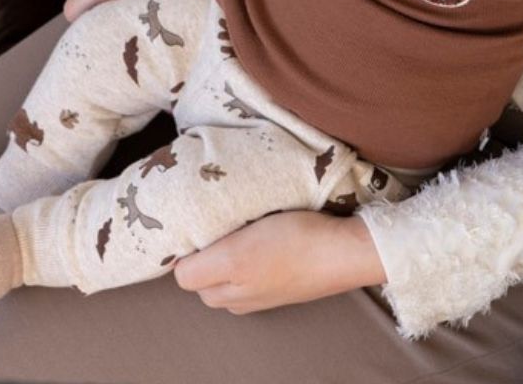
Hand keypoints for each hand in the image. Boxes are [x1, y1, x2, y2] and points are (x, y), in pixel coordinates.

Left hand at [173, 211, 386, 313]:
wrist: (344, 252)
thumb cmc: (296, 242)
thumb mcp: (239, 250)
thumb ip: (201, 264)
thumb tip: (178, 266)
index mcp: (225, 287)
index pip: (183, 274)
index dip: (185, 248)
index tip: (195, 224)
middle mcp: (239, 299)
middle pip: (202, 280)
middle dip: (204, 255)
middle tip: (219, 224)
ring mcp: (261, 297)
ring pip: (226, 280)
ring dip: (226, 259)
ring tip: (243, 230)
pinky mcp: (280, 290)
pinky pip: (250, 280)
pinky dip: (249, 264)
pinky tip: (265, 242)